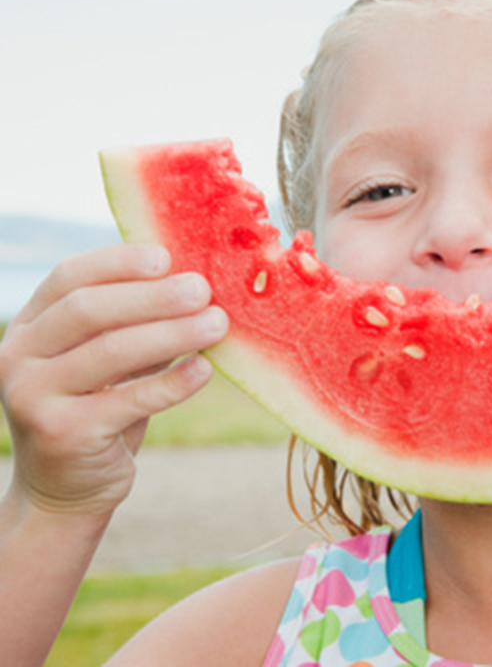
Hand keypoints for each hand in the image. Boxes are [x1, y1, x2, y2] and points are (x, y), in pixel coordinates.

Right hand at [0, 244, 227, 517]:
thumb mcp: (107, 357)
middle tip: (203, 290)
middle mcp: (19, 356)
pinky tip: (204, 369)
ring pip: (111, 352)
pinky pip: (128, 400)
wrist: (65, 489)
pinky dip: (172, 383)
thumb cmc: (99, 406)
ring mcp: (33, 397)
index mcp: (30, 325)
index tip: (167, 256)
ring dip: (172, 333)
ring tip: (217, 324)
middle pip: (89, 311)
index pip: (70, 277)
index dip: (119, 262)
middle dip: (153, 297)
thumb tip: (197, 281)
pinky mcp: (62, 434)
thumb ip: (135, 321)